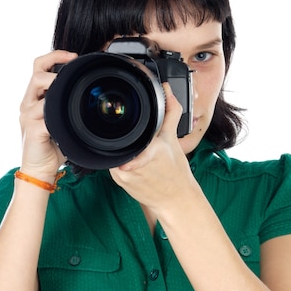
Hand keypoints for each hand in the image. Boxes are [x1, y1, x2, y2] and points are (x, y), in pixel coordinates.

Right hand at [19, 50, 76, 180]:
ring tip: (70, 90)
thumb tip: (89, 95)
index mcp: (34, 99)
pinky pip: (45, 113)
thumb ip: (67, 107)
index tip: (73, 56)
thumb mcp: (62, 121)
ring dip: (56, 85)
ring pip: (39, 88)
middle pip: (37, 73)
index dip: (54, 56)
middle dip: (55, 65)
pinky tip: (67, 116)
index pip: (38, 67)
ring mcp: (28, 115)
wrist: (40, 169)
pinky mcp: (32, 129)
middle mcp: (28, 104)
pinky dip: (58, 111)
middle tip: (73, 66)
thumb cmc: (53, 146)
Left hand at [109, 84, 194, 210]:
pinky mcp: (118, 181)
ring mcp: (123, 174)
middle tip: (137, 137)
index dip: (125, 132)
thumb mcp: (174, 138)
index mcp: (149, 151)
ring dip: (123, 148)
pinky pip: (114, 163)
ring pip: (115, 150)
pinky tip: (133, 161)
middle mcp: (132, 164)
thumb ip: (170, 112)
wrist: (175, 200)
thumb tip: (167, 90)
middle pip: (120, 139)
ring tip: (138, 151)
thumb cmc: (176, 171)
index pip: (131, 136)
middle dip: (126, 136)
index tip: (122, 130)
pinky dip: (122, 159)